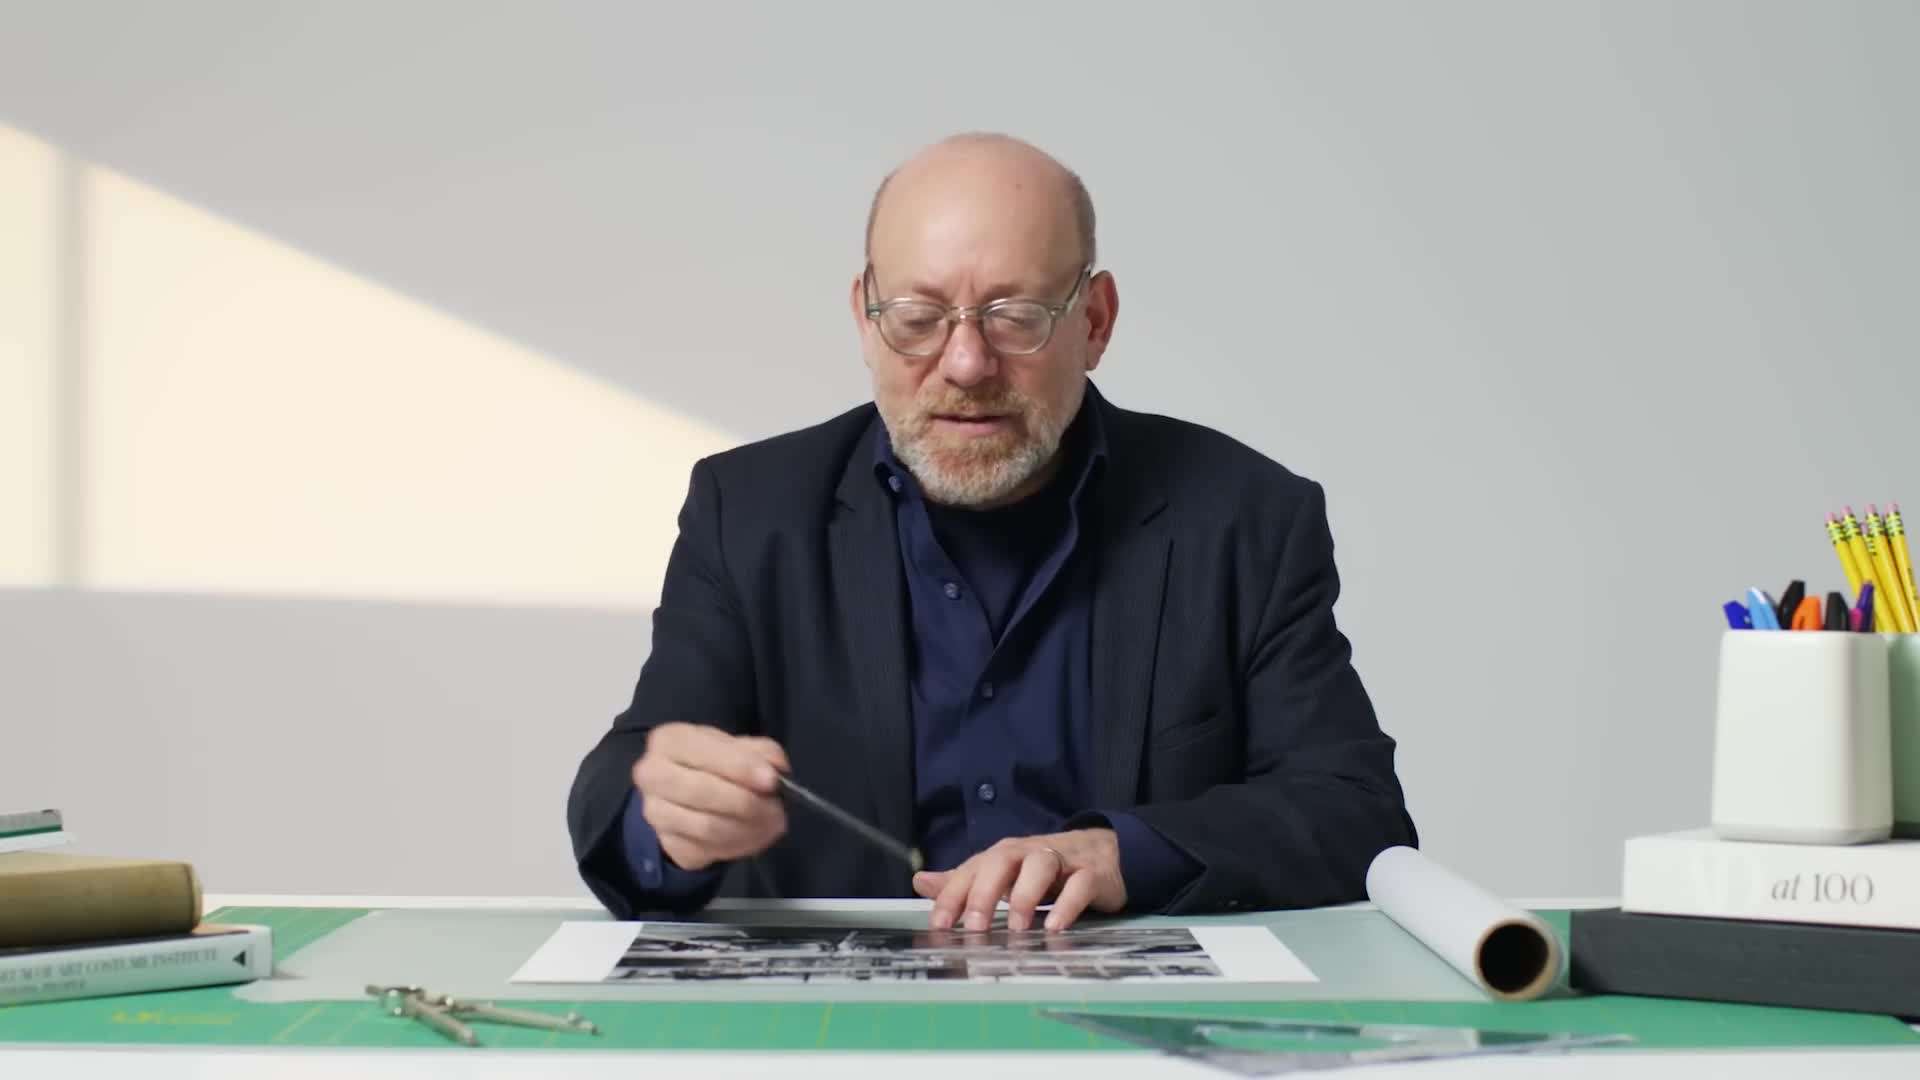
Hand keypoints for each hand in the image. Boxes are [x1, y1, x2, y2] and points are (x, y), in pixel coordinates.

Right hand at [631, 723, 788, 871]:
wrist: (686, 795)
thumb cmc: (716, 763)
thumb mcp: (739, 746)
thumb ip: (761, 752)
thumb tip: (774, 771)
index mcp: (669, 741)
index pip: (705, 752)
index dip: (741, 767)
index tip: (771, 780)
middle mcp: (652, 775)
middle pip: (703, 792)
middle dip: (748, 803)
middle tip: (777, 809)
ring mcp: (655, 812)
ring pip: (708, 827)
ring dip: (749, 829)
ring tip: (772, 823)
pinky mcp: (668, 843)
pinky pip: (708, 850)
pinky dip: (739, 846)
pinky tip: (754, 836)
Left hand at [911, 829, 1126, 932]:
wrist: (1103, 853)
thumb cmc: (1044, 869)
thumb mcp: (1002, 874)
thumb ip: (964, 882)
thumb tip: (920, 882)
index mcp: (1003, 855)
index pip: (972, 869)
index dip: (953, 895)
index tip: (940, 924)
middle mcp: (1028, 853)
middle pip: (1002, 861)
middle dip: (985, 892)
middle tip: (976, 926)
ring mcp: (1062, 861)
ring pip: (1040, 865)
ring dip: (1026, 895)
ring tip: (1018, 927)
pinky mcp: (1091, 874)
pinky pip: (1080, 885)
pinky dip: (1068, 905)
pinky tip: (1056, 927)